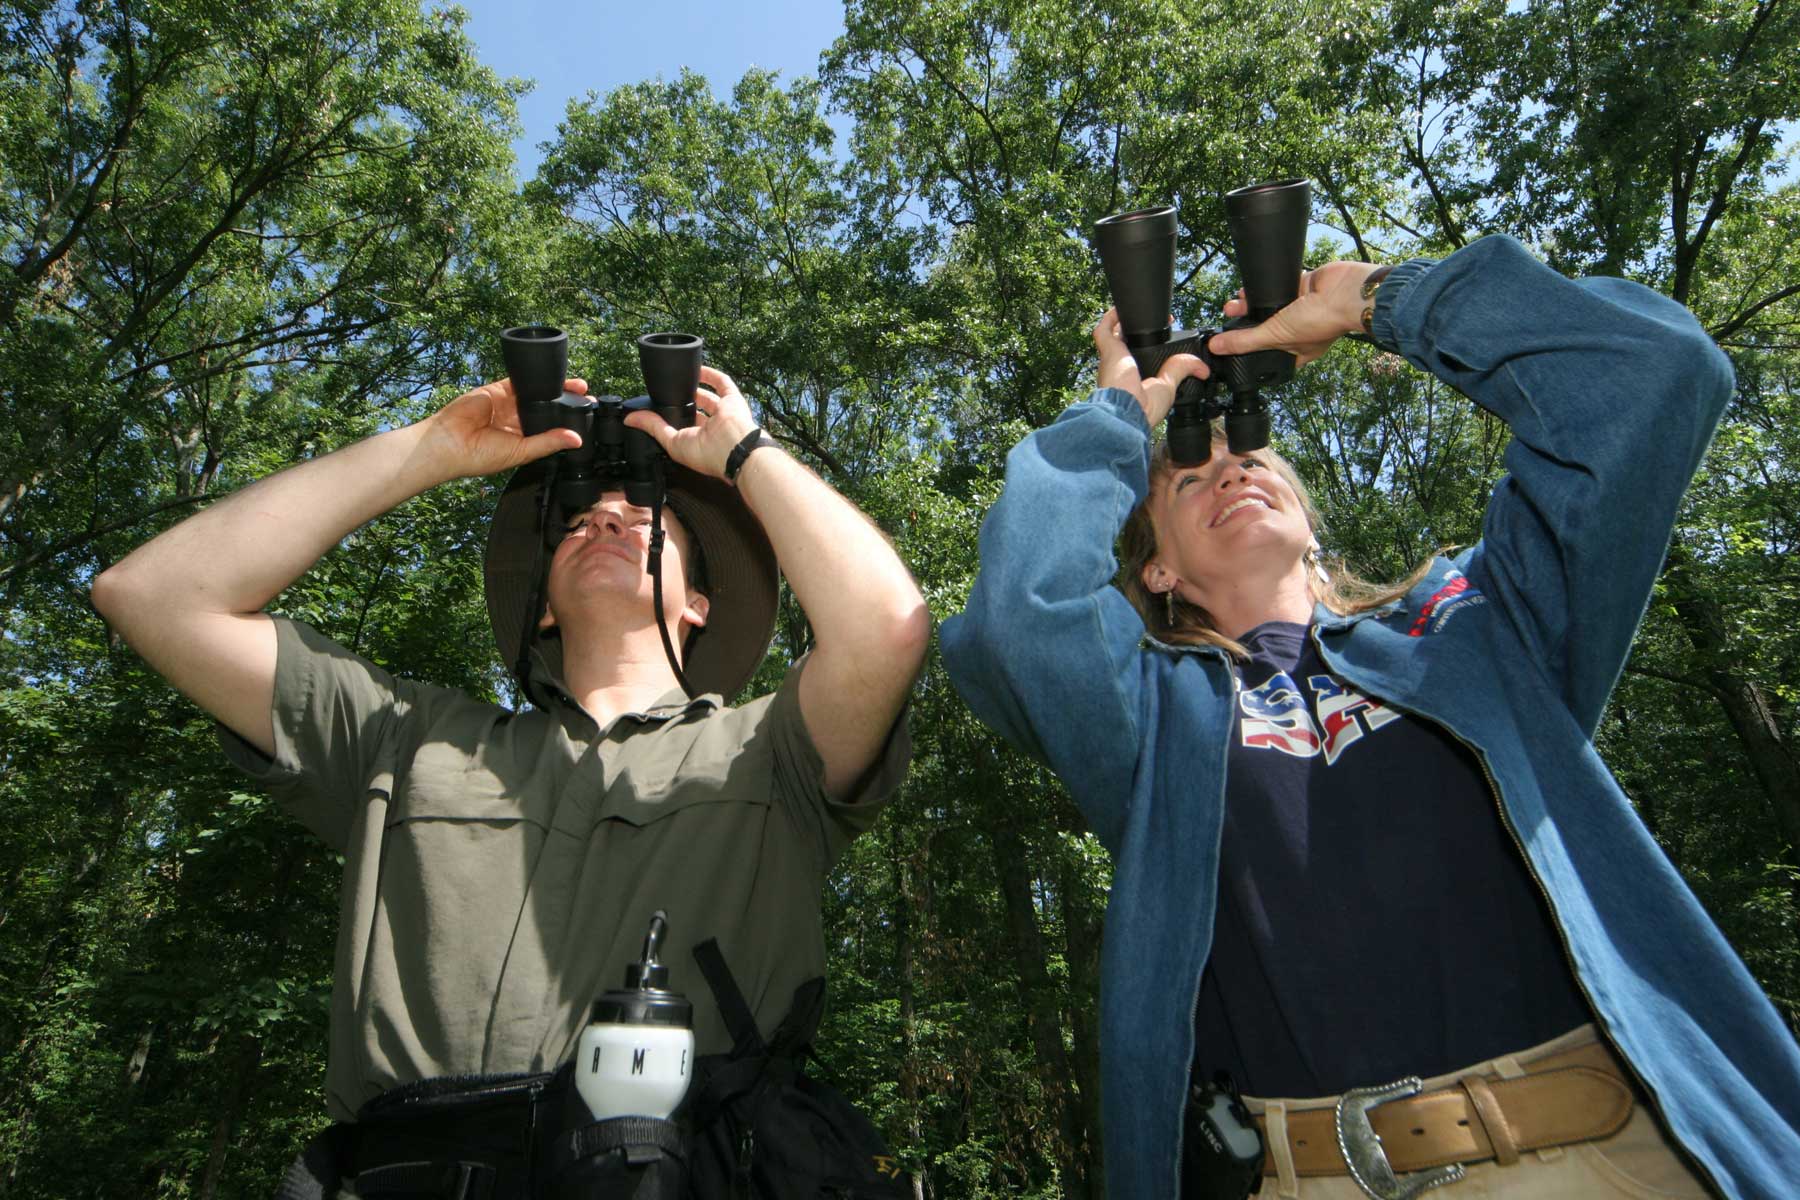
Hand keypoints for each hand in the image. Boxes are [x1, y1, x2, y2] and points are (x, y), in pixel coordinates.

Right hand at [422, 377, 585, 479]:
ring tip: (576, 385)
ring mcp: (506, 404)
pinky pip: (518, 381)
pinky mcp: (496, 390)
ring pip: (536, 393)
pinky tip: (551, 375)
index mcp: (522, 439)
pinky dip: (533, 377)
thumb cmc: (479, 456)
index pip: (550, 428)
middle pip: (546, 408)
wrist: (450, 443)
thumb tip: (575, 439)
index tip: (586, 417)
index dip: (566, 422)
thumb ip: (548, 442)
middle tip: (587, 397)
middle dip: (564, 402)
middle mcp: (516, 421)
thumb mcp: (521, 452)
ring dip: (554, 389)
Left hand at [624, 364, 759, 478]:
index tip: (658, 407)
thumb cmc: (708, 454)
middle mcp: (712, 427)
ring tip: (680, 378)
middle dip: (684, 400)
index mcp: (700, 441)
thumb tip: (631, 419)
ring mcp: (724, 412)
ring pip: (709, 396)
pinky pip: (723, 383)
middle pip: (697, 409)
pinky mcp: (733, 400)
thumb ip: (653, 427)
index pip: (685, 426)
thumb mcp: (672, 442)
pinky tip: (696, 368)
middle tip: (668, 392)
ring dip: (695, 386)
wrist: (734, 449)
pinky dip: (710, 374)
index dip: (672, 416)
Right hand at [1093, 308, 1207, 427]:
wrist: (1129, 411)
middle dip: (1137, 331)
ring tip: (1140, 311)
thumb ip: (1183, 371)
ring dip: (1124, 322)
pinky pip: (1103, 329)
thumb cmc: (1144, 408)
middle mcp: (1120, 368)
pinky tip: (1123, 309)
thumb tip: (1202, 369)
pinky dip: (1111, 317)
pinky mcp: (1107, 350)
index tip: (1167, 331)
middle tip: (1156, 321)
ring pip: (1112, 335)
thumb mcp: (1169, 386)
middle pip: (1125, 344)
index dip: (1150, 345)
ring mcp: (1112, 358)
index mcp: (1133, 379)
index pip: (1138, 358)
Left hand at [1206, 260, 1385, 365]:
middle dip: (1245, 325)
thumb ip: (1244, 341)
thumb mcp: (1276, 336)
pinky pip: (1278, 288)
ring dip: (1250, 305)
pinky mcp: (1302, 287)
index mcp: (1297, 352)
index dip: (1250, 353)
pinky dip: (1263, 288)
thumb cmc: (1322, 321)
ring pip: (1269, 308)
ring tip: (1231, 304)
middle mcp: (1299, 332)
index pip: (1268, 357)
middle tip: (1227, 319)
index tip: (1230, 348)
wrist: (1344, 291)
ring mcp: (1300, 309)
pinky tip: (1248, 288)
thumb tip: (1216, 347)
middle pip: (1265, 329)